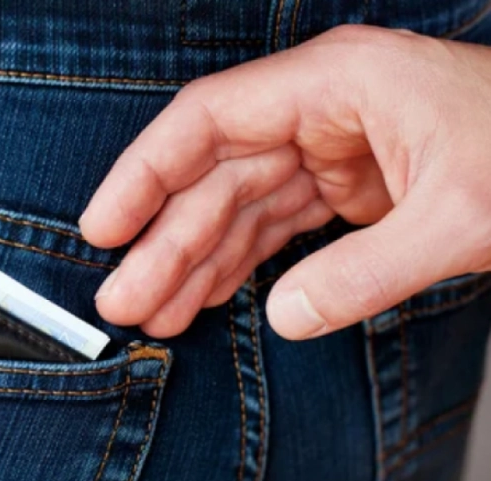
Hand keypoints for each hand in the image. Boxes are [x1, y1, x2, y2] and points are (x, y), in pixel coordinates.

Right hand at [79, 25, 490, 339]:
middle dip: (166, 241)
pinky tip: (205, 295)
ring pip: (240, 208)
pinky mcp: (347, 188)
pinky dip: (239, 264)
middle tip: (124, 298)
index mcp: (336, 84)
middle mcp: (320, 111)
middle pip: (215, 176)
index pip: (208, 120)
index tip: (104, 226)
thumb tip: (286, 315)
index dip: (145, 174)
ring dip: (195, 262)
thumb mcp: (462, 216)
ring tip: (155, 312)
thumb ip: (367, 272)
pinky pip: (275, 227)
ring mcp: (331, 151)